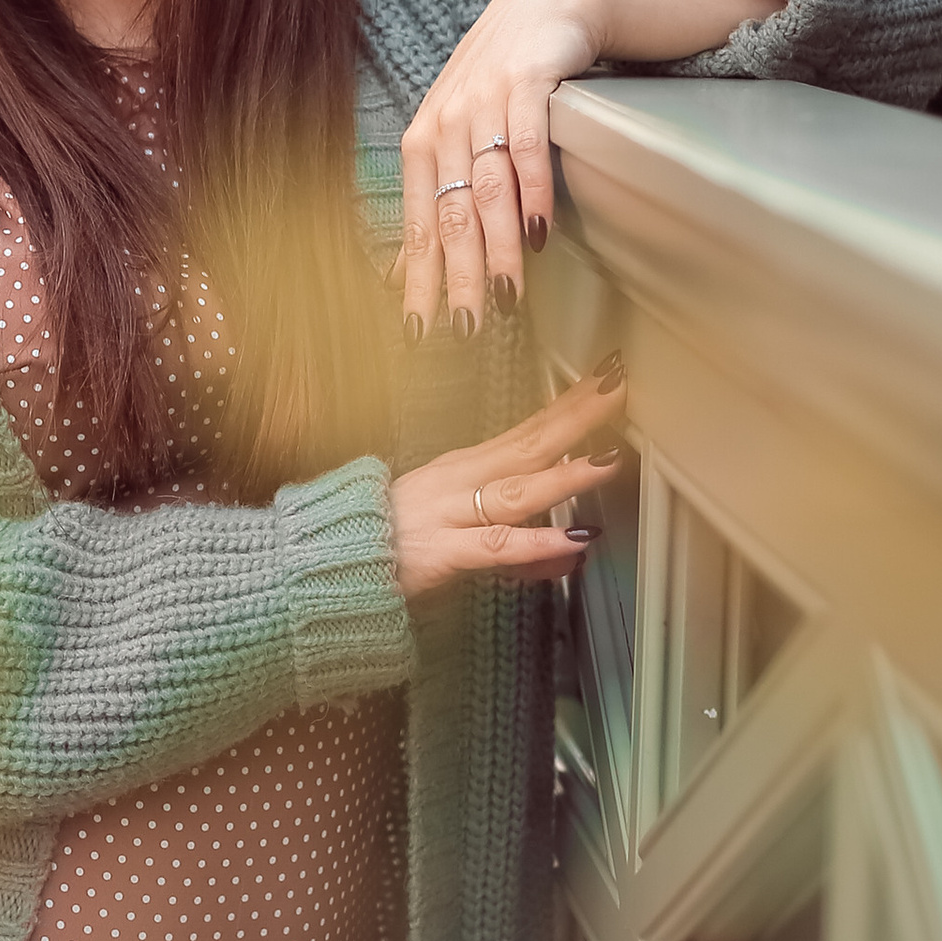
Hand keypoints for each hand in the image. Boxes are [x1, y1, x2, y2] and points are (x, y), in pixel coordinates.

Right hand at [387, 359, 624, 600]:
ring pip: (516, 490)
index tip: (606, 379)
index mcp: (464, 469)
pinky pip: (495, 546)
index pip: (526, 430)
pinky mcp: (441, 553)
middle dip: (577, 415)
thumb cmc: (384, 540)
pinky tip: (571, 541)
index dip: (569, 404)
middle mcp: (459, 482)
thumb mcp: (461, 538)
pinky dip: (536, 543)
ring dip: (566, 474)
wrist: (323, 562)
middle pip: (528, 443)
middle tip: (618, 386)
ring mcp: (450, 514)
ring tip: (608, 460)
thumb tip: (570, 550)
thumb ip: (522, 547)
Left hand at [398, 0, 784, 335]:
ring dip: (496, 244)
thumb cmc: (499, 83)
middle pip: (450, 213)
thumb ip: (437, 197)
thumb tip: (406, 272)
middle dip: (457, 276)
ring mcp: (485, 100)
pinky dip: (533, 188)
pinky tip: (537, 229)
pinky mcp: (528, 80)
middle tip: (465, 330)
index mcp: (422, 144)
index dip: (419, 281)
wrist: (544, 7)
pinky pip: (528, 143)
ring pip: (488, 186)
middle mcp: (446, 122)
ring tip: (504, 294)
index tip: (420, 333)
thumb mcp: (457, 136)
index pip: (417, 225)